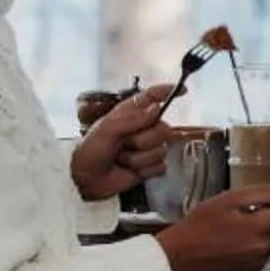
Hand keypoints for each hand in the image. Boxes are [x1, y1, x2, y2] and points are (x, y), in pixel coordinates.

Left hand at [70, 84, 173, 201]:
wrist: (86, 179)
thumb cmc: (91, 150)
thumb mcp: (108, 129)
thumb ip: (133, 118)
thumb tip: (157, 107)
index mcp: (131, 113)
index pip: (153, 97)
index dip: (167, 92)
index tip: (183, 90)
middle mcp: (142, 128)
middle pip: (164, 129)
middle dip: (144, 140)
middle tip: (124, 145)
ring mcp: (147, 148)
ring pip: (161, 150)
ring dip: (139, 158)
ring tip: (122, 159)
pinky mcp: (149, 167)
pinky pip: (160, 166)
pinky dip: (144, 170)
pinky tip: (131, 170)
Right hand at [159, 187, 269, 270]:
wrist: (182, 254)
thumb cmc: (201, 224)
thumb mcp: (230, 199)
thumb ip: (263, 194)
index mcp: (262, 229)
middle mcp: (266, 248)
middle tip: (249, 207)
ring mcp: (260, 261)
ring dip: (264, 225)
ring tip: (238, 221)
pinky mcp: (253, 268)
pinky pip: (264, 247)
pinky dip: (256, 238)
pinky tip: (236, 235)